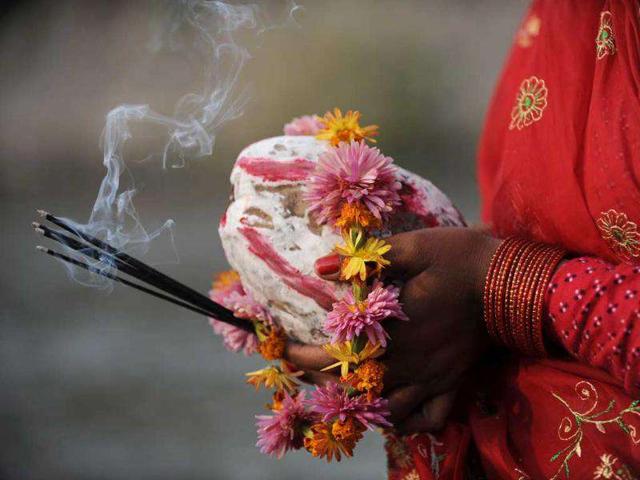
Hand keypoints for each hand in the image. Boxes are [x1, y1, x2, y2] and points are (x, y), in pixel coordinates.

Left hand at [286, 227, 499, 433]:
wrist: (509, 279)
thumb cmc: (459, 258)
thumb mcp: (413, 247)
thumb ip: (367, 259)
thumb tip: (321, 265)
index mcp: (395, 331)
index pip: (338, 355)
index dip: (305, 357)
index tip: (284, 349)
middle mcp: (410, 362)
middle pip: (355, 387)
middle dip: (322, 381)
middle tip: (304, 366)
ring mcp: (433, 378)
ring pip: (387, 410)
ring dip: (358, 406)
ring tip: (339, 392)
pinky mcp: (453, 383)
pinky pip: (428, 420)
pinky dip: (406, 425)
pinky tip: (392, 417)